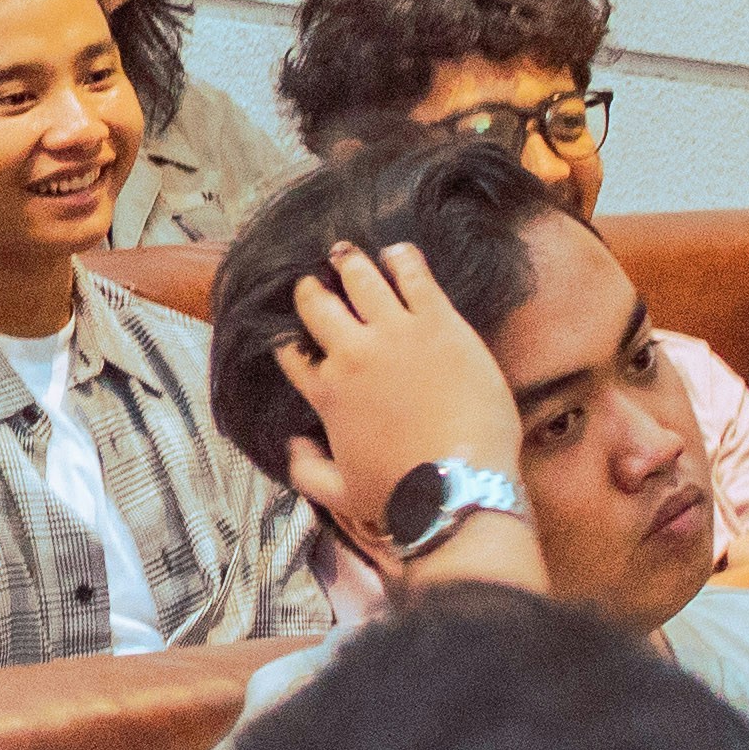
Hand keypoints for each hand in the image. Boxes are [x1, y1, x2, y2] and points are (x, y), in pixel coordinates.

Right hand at [273, 241, 526, 522]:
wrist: (459, 490)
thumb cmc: (401, 496)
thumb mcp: (338, 494)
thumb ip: (305, 469)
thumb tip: (293, 445)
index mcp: (326, 392)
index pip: (291, 349)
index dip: (289, 336)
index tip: (297, 331)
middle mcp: (353, 354)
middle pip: (318, 303)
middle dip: (312, 289)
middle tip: (318, 282)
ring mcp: (395, 333)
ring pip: (361, 277)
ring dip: (349, 262)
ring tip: (346, 254)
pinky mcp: (438, 322)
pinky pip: (414, 273)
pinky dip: (401, 258)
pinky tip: (398, 254)